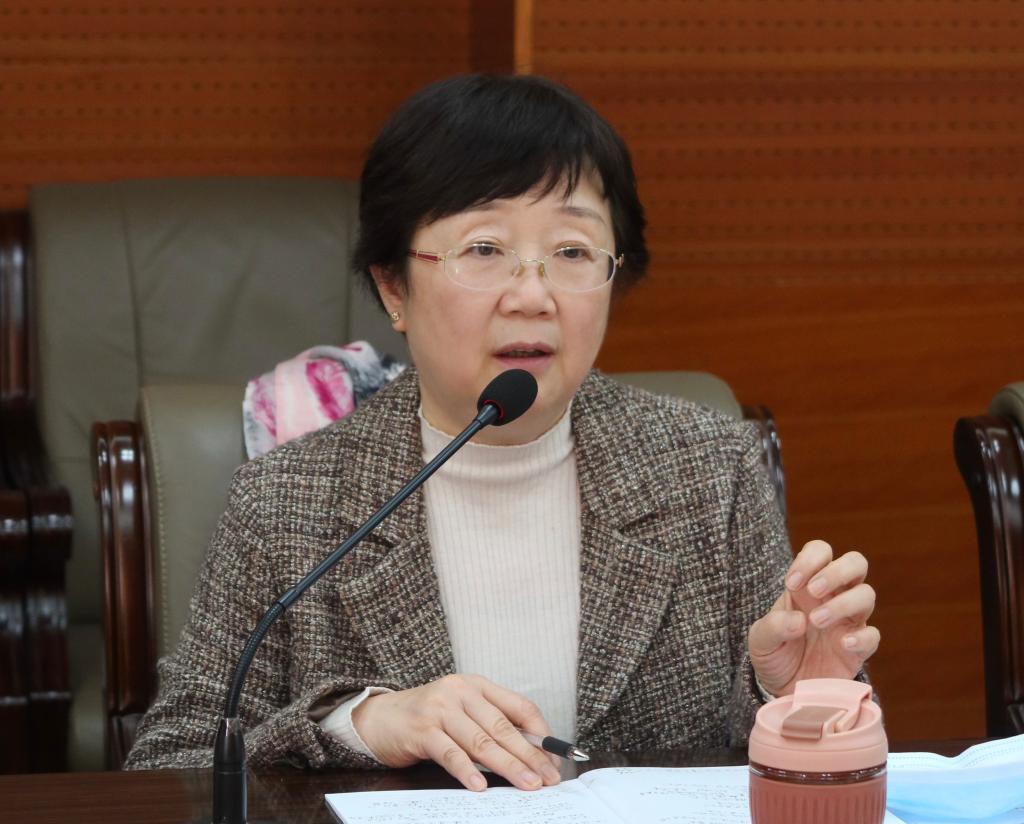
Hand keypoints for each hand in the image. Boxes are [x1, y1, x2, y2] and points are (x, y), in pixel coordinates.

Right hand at [351, 673, 560, 791]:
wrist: (380, 717)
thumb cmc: (428, 719)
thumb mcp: (462, 712)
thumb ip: (490, 725)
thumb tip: (532, 753)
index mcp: (477, 685)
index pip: (519, 706)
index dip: (540, 733)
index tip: (554, 757)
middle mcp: (460, 691)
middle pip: (503, 727)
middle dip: (529, 755)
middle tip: (548, 778)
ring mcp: (440, 709)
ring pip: (481, 741)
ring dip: (507, 766)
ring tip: (526, 785)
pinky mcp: (422, 730)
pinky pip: (450, 753)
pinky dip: (467, 771)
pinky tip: (480, 786)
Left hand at [747, 539, 879, 696]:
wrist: (783, 690)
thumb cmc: (774, 655)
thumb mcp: (760, 640)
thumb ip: (773, 626)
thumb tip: (799, 620)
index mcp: (806, 586)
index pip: (821, 551)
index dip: (811, 559)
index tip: (792, 584)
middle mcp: (832, 598)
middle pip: (855, 562)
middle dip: (837, 571)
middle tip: (813, 591)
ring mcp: (848, 622)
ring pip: (866, 594)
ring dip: (842, 604)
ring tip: (816, 622)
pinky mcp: (859, 649)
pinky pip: (873, 635)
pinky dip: (861, 636)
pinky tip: (842, 643)